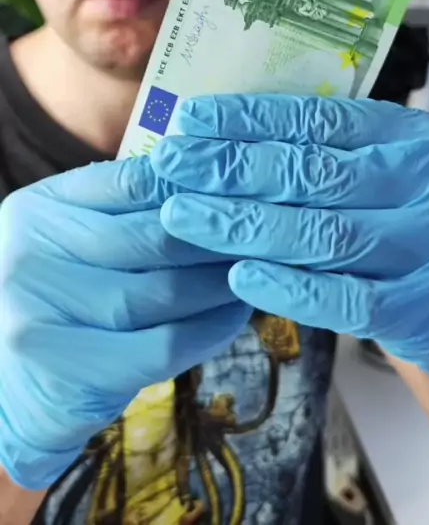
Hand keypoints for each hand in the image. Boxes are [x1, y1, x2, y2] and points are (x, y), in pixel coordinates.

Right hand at [0, 159, 249, 489]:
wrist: (9, 384)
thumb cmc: (60, 298)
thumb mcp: (74, 239)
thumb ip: (125, 213)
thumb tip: (216, 185)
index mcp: (39, 208)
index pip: (132, 182)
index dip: (196, 186)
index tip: (243, 191)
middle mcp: (30, 253)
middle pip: (151, 236)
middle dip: (217, 238)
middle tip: (265, 234)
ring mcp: (40, 313)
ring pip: (159, 291)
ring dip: (220, 285)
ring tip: (257, 273)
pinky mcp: (65, 367)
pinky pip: (160, 345)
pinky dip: (209, 330)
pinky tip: (235, 317)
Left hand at [158, 94, 428, 377]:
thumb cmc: (408, 214)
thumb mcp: (384, 165)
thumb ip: (325, 151)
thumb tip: (219, 137)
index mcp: (414, 137)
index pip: (321, 120)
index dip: (250, 119)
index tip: (191, 120)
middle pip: (315, 174)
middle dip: (232, 170)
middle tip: (170, 167)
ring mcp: (428, 249)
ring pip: (324, 235)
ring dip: (244, 226)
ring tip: (182, 217)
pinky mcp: (418, 309)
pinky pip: (345, 300)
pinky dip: (288, 288)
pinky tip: (237, 275)